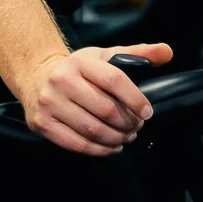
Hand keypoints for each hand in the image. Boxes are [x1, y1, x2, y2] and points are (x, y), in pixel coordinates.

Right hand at [19, 42, 170, 155]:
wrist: (35, 76)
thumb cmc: (76, 69)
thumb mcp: (103, 56)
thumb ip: (137, 53)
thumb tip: (167, 51)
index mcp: (79, 62)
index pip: (115, 80)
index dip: (136, 99)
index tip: (147, 112)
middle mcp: (60, 80)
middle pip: (106, 110)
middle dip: (128, 123)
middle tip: (135, 126)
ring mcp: (49, 102)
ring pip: (93, 129)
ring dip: (116, 138)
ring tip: (124, 136)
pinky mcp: (41, 122)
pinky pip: (76, 143)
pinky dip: (99, 150)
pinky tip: (109, 146)